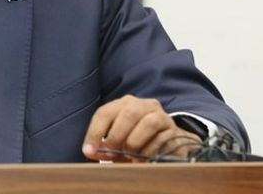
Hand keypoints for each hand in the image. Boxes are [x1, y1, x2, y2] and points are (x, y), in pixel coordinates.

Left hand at [81, 95, 201, 162]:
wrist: (167, 143)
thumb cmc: (136, 140)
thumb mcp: (117, 141)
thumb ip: (104, 145)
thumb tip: (90, 152)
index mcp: (125, 104)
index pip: (105, 112)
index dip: (94, 132)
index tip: (89, 151)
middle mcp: (144, 105)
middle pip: (129, 113)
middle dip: (116, 135)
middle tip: (111, 153)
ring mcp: (161, 116)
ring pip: (149, 122)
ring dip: (135, 142)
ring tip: (129, 156)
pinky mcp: (174, 130)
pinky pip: (162, 139)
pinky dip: (149, 151)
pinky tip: (142, 159)